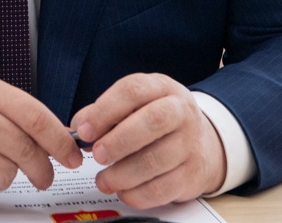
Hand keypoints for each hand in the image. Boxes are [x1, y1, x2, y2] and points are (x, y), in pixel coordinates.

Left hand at [69, 73, 225, 208]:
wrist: (203, 144)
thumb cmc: (157, 123)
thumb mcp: (134, 106)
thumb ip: (103, 113)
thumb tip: (79, 128)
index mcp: (161, 87)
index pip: (133, 90)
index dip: (105, 111)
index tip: (84, 131)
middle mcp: (181, 111)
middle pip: (152, 121)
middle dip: (119, 140)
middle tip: (97, 155)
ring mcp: (190, 143)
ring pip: (157, 159)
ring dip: (124, 173)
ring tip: (103, 180)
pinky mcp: (193, 174)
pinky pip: (164, 188)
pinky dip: (138, 194)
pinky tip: (123, 191)